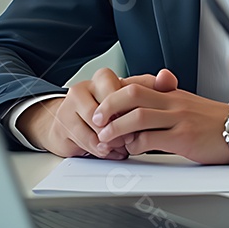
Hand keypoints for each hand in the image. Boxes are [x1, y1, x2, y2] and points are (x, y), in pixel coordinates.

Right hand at [17, 67, 168, 157]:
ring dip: (110, 140)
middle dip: (119, 126)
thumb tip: (166, 76)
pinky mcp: (61, 127)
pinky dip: (99, 149)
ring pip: (93, 127)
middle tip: (130, 137)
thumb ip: (152, 86)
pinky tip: (108, 151)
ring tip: (121, 146)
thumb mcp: (131, 96)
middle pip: (105, 107)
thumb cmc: (108, 109)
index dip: (130, 108)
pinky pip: (83, 141)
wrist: (70, 122)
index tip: (141, 119)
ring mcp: (69, 107)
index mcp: (102, 78)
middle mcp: (83, 88)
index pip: (119, 88)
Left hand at [92, 74, 228, 164]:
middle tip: (96, 120)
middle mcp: (173, 101)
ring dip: (115, 128)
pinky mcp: (183, 137)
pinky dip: (135, 145)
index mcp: (171, 92)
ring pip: (137, 116)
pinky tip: (132, 150)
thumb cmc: (213, 122)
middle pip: (132, 94)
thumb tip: (136, 113)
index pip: (136, 85)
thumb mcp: (187, 105)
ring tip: (105, 138)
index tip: (102, 108)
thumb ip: (163, 104)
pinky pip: (151, 139)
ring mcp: (178, 118)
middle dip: (108, 106)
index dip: (114, 95)